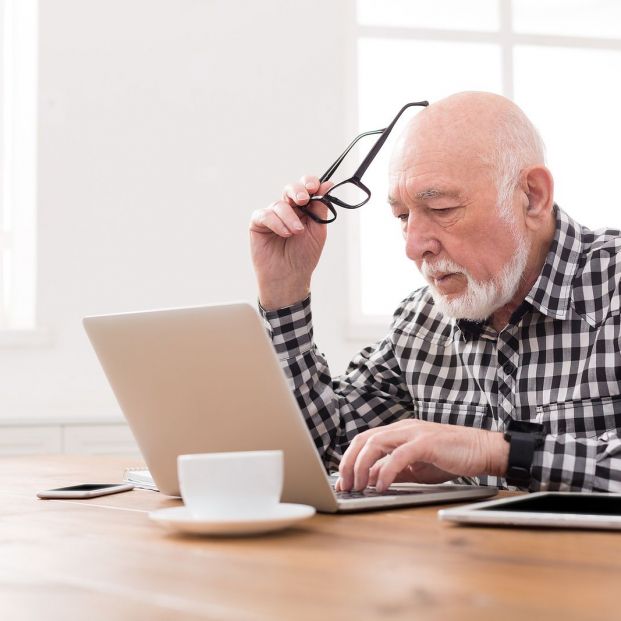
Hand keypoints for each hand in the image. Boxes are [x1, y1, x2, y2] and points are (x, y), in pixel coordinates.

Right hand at [249, 175, 332, 309]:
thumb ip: (320, 207)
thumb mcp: (317, 231)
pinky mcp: (258, 224)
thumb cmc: (303, 257)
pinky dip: (276, 223)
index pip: (306, 188)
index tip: (314, 187)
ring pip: (279, 204)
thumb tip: (327, 184)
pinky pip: (265, 215)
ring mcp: (272, 216)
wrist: (289, 276)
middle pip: (291, 188)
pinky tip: (284, 234)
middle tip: (303, 200)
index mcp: (304, 209)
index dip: (309, 183)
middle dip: (297, 191)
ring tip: (296, 233)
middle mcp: (288, 210)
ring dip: (290, 217)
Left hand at [335, 419, 508, 492]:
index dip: (349, 459)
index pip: (364, 441)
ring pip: (376, 443)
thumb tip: (371, 480)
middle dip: (349, 463)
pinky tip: (381, 486)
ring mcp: (414, 433)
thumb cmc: (450, 458)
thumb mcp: (416, 467)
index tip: (342, 481)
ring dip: (362, 466)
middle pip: (364, 440)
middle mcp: (402, 428)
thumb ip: (394, 470)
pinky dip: (386, 471)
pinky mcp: (426, 442)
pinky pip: (399, 455)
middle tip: (345, 486)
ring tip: (359, 486)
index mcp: (398, 432)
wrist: (482, 450)